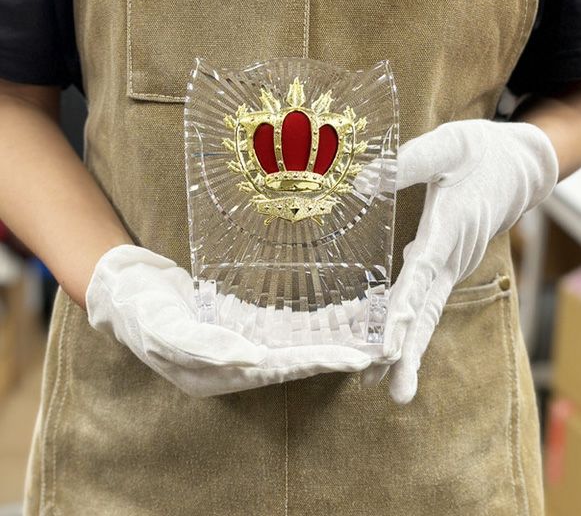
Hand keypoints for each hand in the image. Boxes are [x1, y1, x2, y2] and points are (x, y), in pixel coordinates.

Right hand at [86, 245, 370, 396]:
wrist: (123, 288)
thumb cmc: (139, 308)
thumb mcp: (163, 327)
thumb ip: (204, 345)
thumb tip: (250, 359)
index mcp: (215, 373)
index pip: (277, 368)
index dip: (316, 361)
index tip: (354, 358)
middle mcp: (231, 364)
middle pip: (291, 361)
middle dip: (332, 356)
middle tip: (374, 351)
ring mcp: (234, 345)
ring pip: (288, 347)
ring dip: (323, 343)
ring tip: (361, 337)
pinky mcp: (235, 324)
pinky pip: (275, 329)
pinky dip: (302, 327)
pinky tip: (327, 321)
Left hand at [360, 119, 558, 402]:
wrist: (520, 164)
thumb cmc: (482, 152)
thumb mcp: (448, 144)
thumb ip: (407, 162)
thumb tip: (361, 183)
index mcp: (452, 225)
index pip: (423, 272)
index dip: (405, 308)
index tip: (389, 344)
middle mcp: (453, 254)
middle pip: (430, 307)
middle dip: (412, 349)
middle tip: (395, 390)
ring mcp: (453, 263)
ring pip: (429, 308)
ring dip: (410, 345)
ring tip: (387, 384)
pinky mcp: (448, 263)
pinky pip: (427, 297)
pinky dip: (410, 323)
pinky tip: (389, 342)